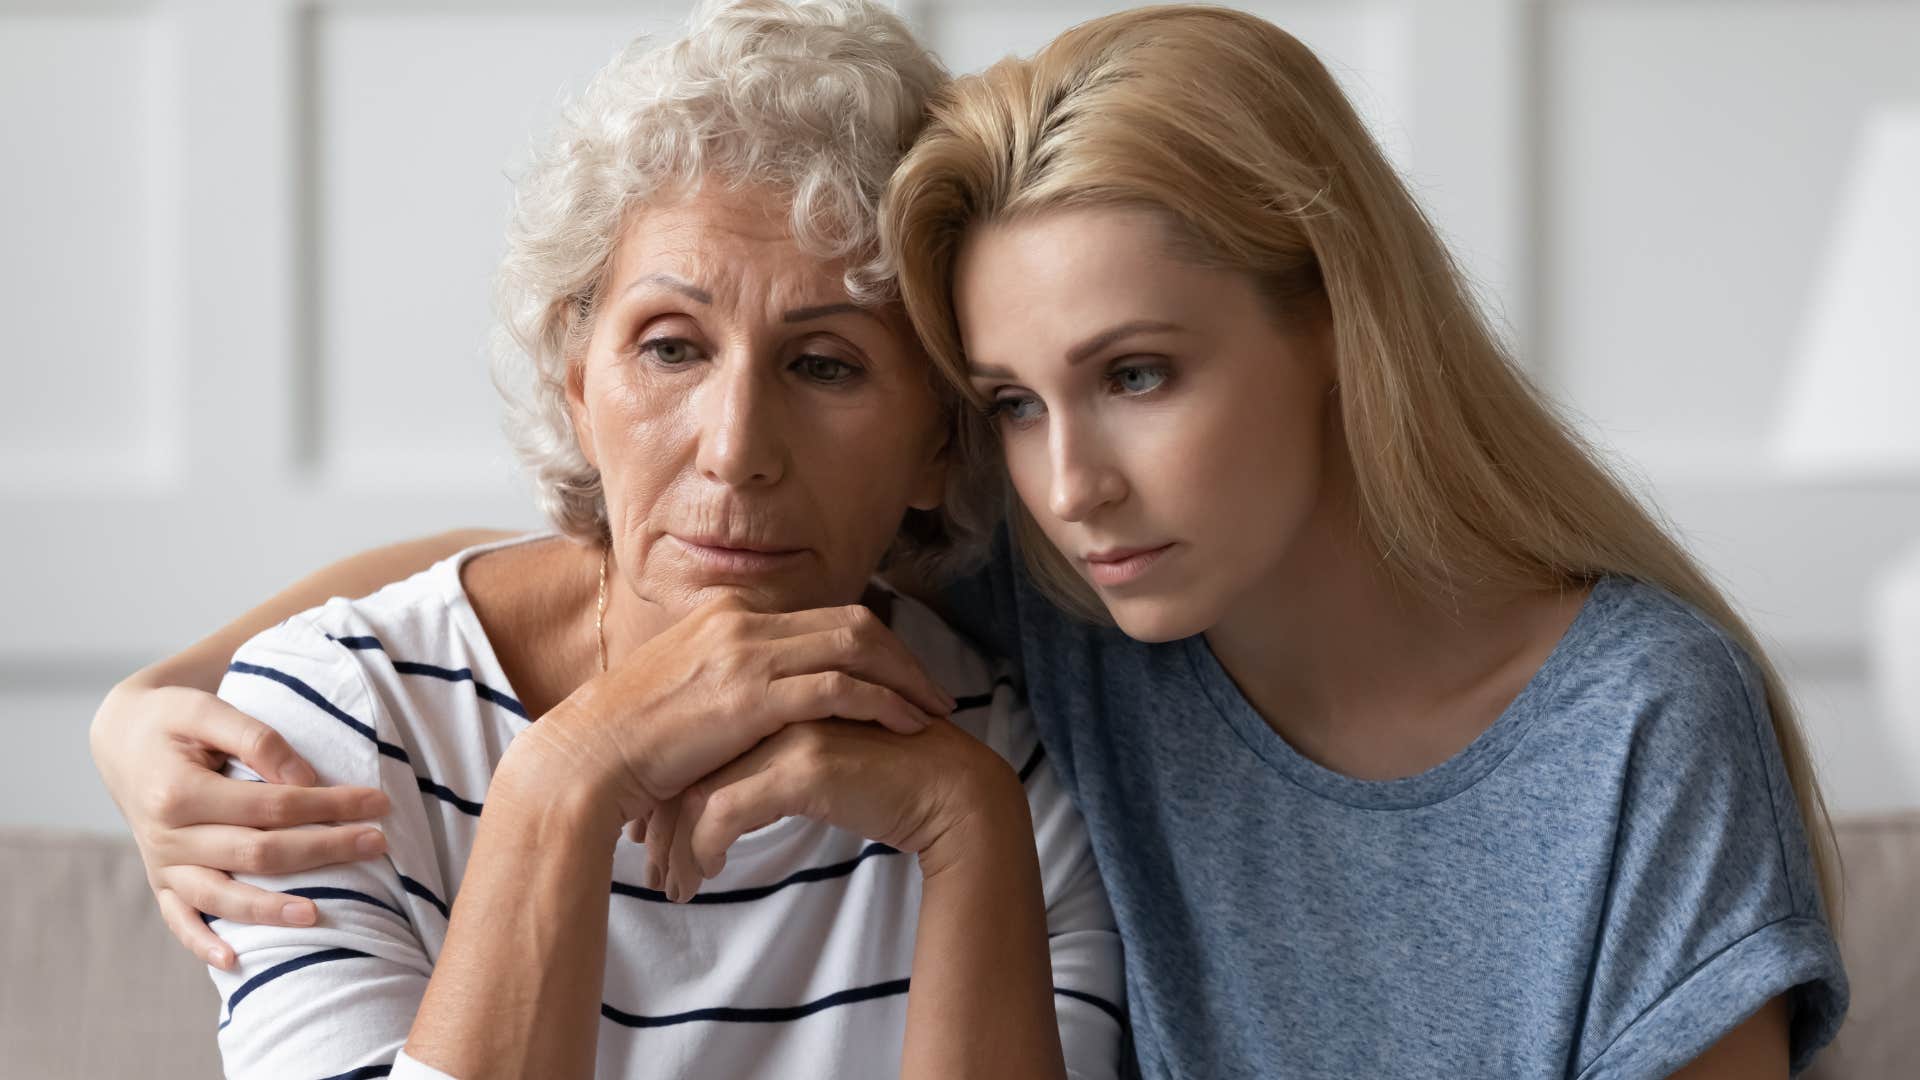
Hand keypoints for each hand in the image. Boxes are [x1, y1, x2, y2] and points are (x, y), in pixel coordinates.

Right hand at [90, 678, 389, 968]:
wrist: (123, 740)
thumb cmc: (174, 721)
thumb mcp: (207, 710)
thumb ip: (257, 740)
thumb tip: (305, 779)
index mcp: (178, 791)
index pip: (270, 805)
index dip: (328, 805)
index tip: (376, 803)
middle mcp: (167, 836)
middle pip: (257, 853)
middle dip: (323, 850)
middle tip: (377, 843)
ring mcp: (162, 865)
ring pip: (221, 896)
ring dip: (271, 909)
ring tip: (318, 915)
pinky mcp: (160, 881)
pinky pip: (179, 920)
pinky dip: (202, 944)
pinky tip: (234, 961)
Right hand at [505, 596, 958, 832]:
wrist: (584, 759)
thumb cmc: (628, 744)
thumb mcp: (684, 694)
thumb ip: (729, 685)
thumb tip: (761, 706)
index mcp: (726, 612)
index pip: (822, 616)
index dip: (872, 645)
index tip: (900, 677)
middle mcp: (740, 619)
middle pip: (851, 621)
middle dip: (902, 657)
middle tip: (935, 693)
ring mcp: (745, 652)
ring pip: (856, 645)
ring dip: (904, 679)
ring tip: (935, 712)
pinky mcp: (750, 695)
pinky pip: (839, 687)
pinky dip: (883, 702)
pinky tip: (907, 726)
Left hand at [656, 717, 1025, 902]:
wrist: (949, 791)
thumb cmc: (884, 780)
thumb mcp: (812, 764)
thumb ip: (766, 762)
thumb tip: (710, 801)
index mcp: (773, 693)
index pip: (695, 741)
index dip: (668, 792)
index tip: (651, 836)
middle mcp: (776, 702)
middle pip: (688, 763)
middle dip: (662, 821)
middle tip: (650, 866)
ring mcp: (790, 729)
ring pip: (700, 789)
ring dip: (676, 845)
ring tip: (673, 885)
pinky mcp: (806, 765)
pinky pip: (727, 812)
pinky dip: (706, 848)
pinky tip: (710, 874)